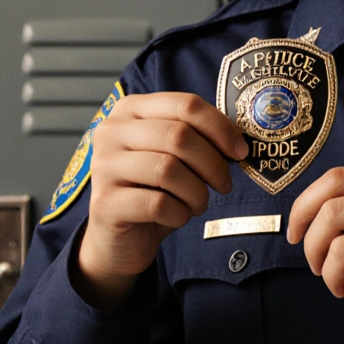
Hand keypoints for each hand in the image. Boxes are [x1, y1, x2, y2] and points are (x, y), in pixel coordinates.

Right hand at [73, 91, 248, 309]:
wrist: (119, 239)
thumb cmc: (152, 192)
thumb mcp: (174, 157)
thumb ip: (197, 139)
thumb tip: (239, 142)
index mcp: (131, 109)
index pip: (186, 104)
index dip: (220, 127)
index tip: (240, 151)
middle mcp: (111, 132)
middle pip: (179, 136)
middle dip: (212, 163)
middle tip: (224, 184)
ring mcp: (103, 166)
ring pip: (168, 170)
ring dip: (197, 192)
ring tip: (198, 203)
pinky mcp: (104, 203)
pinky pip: (157, 204)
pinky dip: (180, 213)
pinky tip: (178, 216)